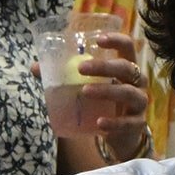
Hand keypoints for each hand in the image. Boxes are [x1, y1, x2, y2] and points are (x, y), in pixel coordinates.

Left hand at [74, 31, 149, 157]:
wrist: (120, 135)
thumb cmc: (102, 104)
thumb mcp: (87, 87)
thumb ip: (65, 77)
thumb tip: (35, 67)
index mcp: (126, 68)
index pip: (127, 47)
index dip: (116, 40)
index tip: (99, 39)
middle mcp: (137, 82)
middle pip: (126, 68)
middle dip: (104, 66)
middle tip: (81, 68)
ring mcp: (139, 102)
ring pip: (127, 93)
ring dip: (106, 90)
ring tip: (85, 91)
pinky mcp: (137, 124)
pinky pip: (127, 122)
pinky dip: (113, 122)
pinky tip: (99, 123)